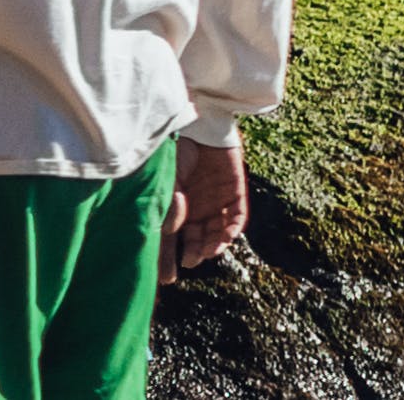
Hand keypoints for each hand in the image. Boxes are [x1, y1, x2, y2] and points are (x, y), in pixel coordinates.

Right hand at [162, 140, 248, 281]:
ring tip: (207, 251)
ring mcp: (215, 201)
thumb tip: (170, 234)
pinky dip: (231, 230)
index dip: (167, 258)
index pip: (170, 238)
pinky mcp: (235, 193)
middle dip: (193, 253)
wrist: (200, 124)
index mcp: (174, 205)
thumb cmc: (176, 150)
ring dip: (212, 245)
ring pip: (216, 233)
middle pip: (195, 238)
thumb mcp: (167, 181)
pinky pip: (236, 218)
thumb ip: (169, 207)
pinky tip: (224, 238)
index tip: (168, 279)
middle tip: (189, 262)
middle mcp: (195, 207)